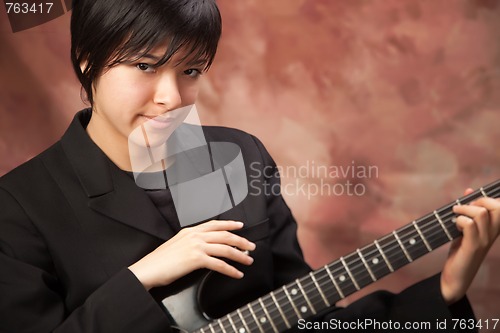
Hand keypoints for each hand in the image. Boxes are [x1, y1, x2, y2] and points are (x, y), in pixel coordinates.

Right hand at [128, 220, 255, 289]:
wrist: (148, 269)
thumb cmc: (159, 261)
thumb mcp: (176, 244)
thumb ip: (190, 242)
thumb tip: (203, 247)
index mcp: (190, 231)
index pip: (214, 224)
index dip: (230, 224)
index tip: (240, 225)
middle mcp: (195, 236)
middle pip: (225, 235)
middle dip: (241, 240)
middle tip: (251, 246)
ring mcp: (196, 246)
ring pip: (226, 248)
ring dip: (240, 255)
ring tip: (248, 260)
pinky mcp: (196, 259)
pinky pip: (219, 264)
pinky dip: (231, 270)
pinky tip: (237, 273)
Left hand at [440, 188, 499, 303]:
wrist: (456, 277)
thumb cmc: (460, 251)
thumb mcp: (465, 228)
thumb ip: (469, 211)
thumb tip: (469, 190)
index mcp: (493, 229)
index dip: (487, 198)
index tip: (472, 202)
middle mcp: (493, 234)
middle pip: (497, 207)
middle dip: (479, 200)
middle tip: (464, 207)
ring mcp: (484, 240)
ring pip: (481, 213)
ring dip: (464, 209)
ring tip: (455, 215)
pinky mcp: (473, 246)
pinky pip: (469, 225)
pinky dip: (459, 220)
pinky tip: (453, 225)